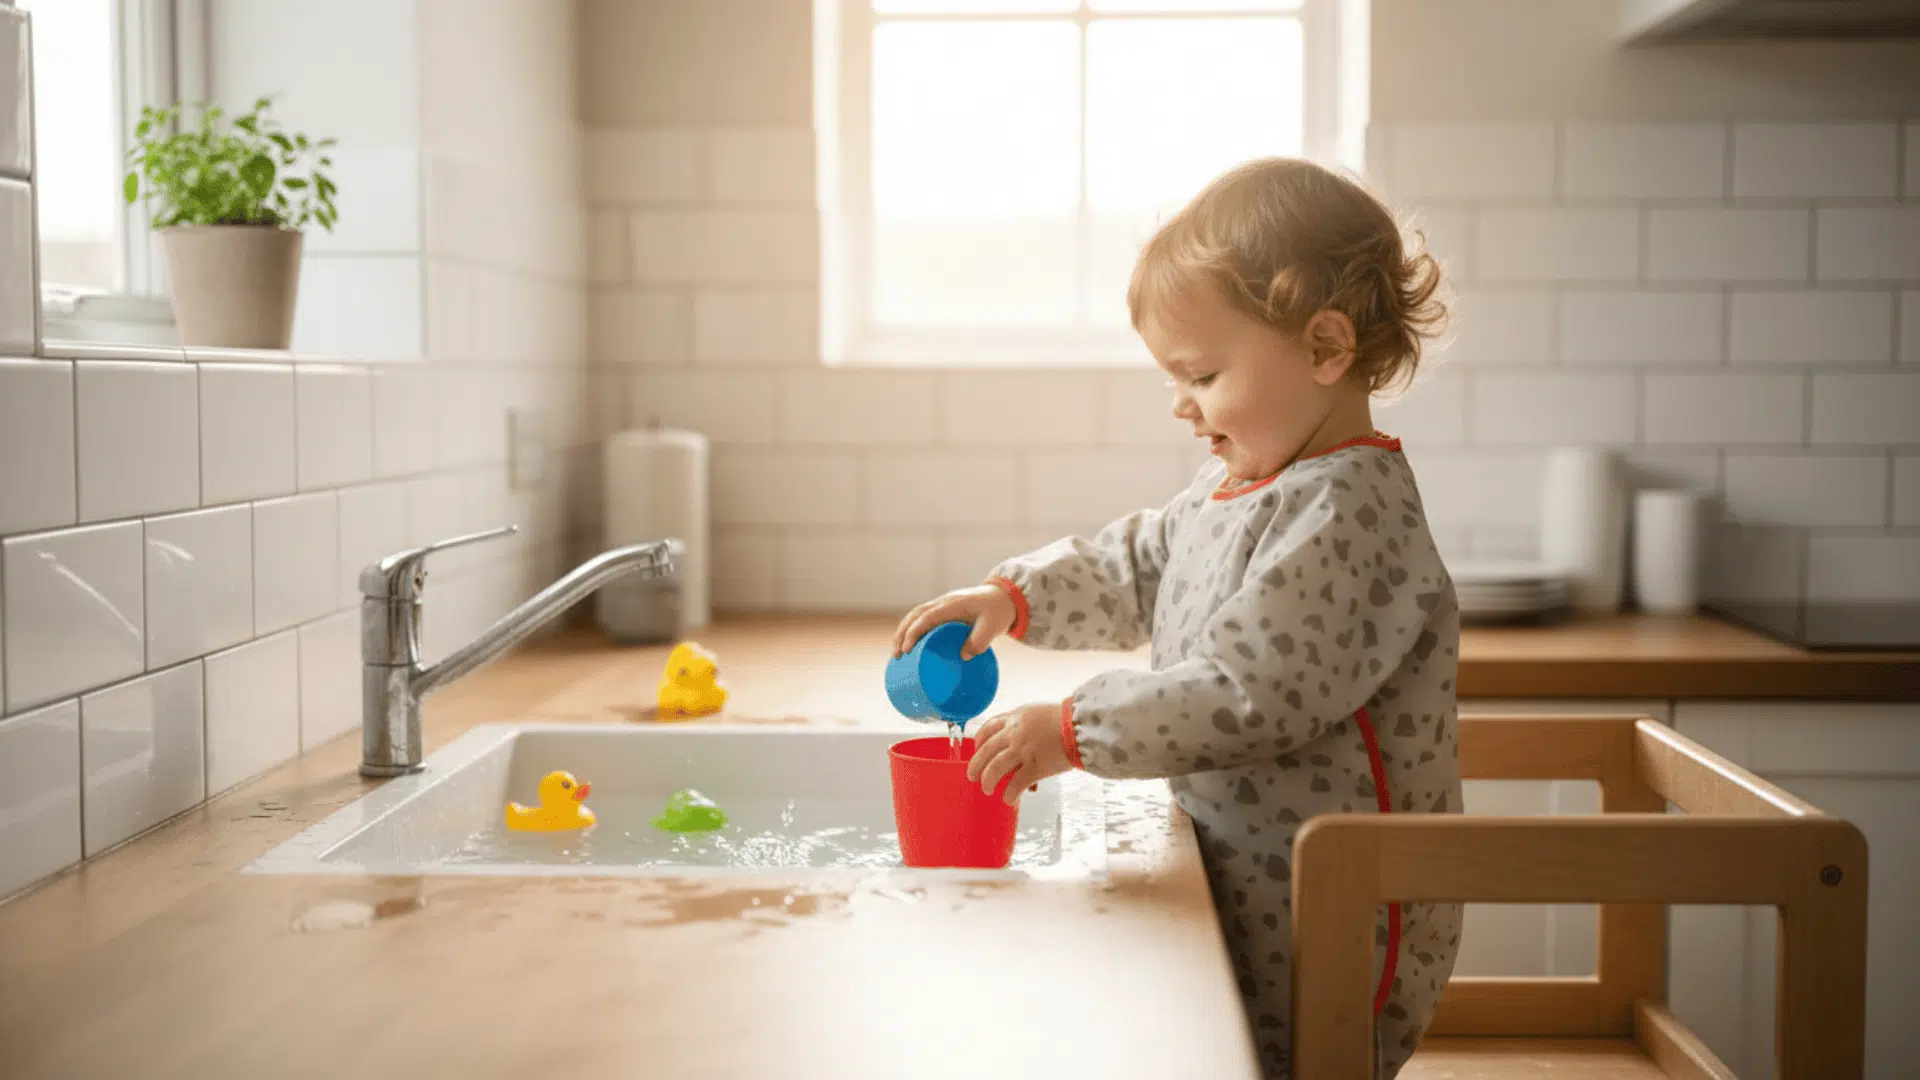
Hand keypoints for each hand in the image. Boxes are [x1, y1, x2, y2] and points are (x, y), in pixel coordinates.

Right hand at [892, 583, 1015, 660]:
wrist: (1005, 596)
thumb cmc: (998, 611)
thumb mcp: (992, 627)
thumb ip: (979, 642)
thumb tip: (963, 657)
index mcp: (952, 604)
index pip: (926, 617)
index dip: (913, 633)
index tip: (906, 649)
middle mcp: (943, 602)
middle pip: (914, 615)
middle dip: (902, 634)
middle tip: (896, 655)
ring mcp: (942, 605)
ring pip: (915, 615)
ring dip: (903, 632)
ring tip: (898, 653)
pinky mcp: (944, 611)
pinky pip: (923, 618)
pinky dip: (912, 629)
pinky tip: (910, 644)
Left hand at [967, 701, 1073, 805]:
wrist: (1080, 726)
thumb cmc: (1066, 719)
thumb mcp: (1039, 713)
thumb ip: (1025, 724)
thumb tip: (1020, 741)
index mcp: (1015, 718)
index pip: (988, 727)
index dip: (979, 741)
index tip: (977, 749)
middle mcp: (1014, 733)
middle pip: (985, 751)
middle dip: (975, 765)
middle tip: (972, 776)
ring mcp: (1022, 751)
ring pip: (994, 769)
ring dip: (988, 781)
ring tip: (987, 790)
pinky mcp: (1034, 767)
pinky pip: (1015, 784)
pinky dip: (1010, 794)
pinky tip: (1009, 799)